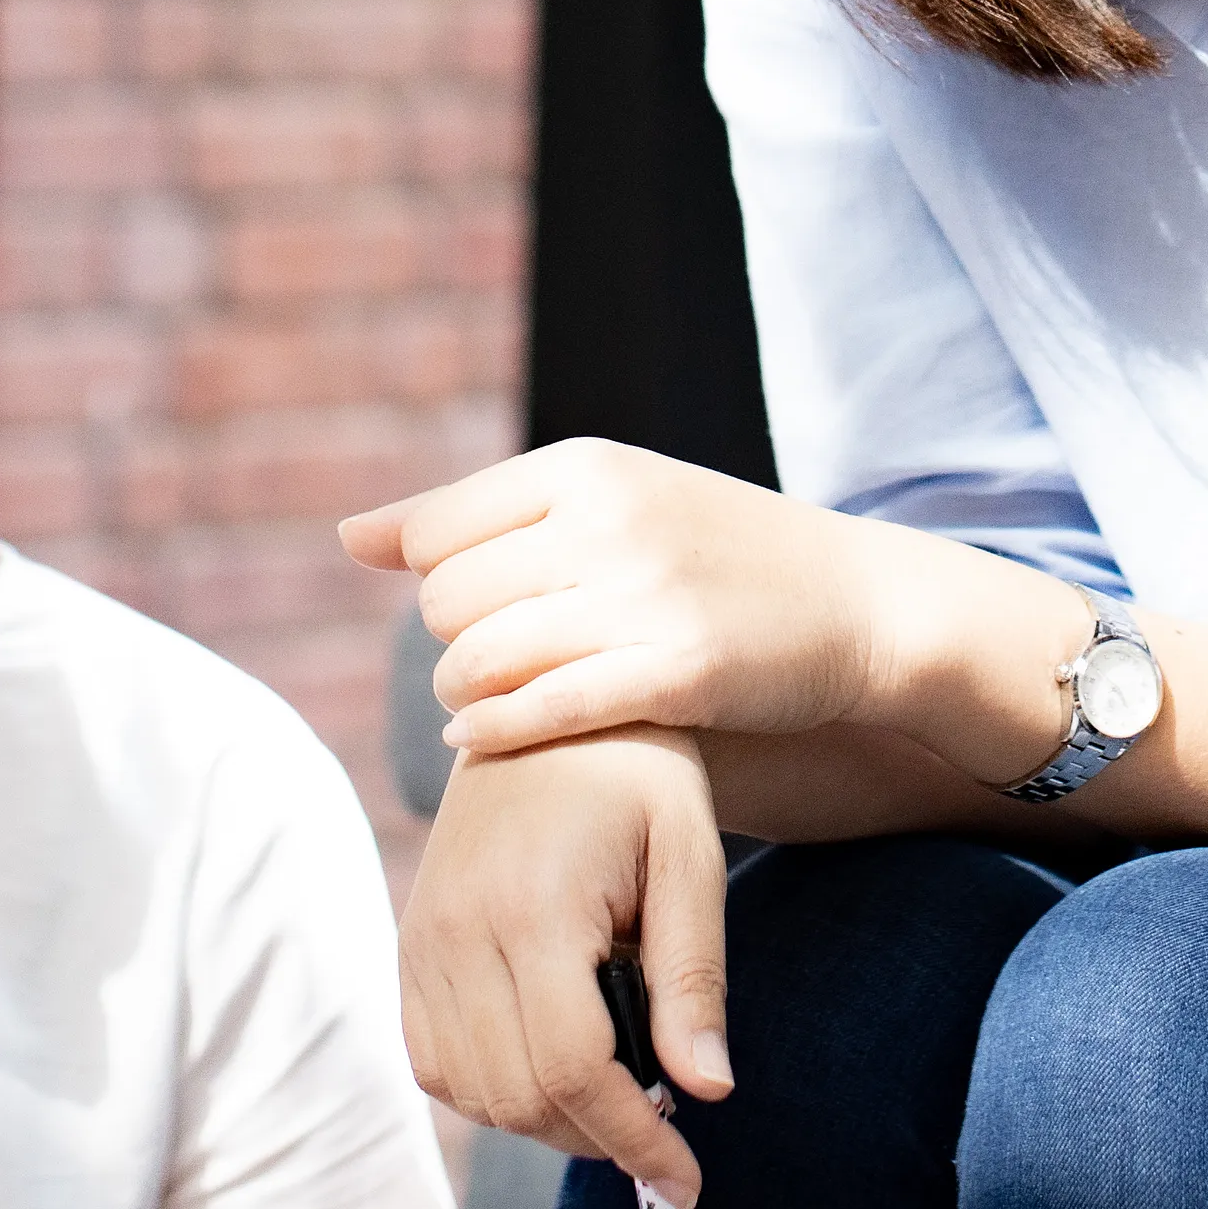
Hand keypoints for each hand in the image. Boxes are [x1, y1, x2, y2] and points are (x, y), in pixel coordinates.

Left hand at [343, 438, 1076, 766]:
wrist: (859, 603)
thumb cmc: (717, 556)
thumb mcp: (610, 501)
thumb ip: (481, 518)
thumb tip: (348, 539)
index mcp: (588, 465)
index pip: (437, 532)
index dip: (437, 585)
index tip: (479, 611)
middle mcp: (610, 517)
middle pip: (448, 601)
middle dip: (452, 645)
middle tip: (490, 666)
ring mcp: (645, 594)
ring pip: (479, 659)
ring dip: (463, 698)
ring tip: (482, 707)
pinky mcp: (677, 671)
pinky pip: (541, 710)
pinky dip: (495, 735)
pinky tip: (486, 743)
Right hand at [397, 728, 733, 1208]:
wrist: (546, 693)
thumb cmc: (636, 767)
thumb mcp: (690, 855)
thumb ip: (693, 976)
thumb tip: (708, 1089)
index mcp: (531, 906)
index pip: (572, 1068)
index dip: (634, 1138)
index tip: (687, 1177)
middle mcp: (457, 931)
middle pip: (519, 1094)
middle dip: (598, 1134)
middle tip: (663, 1126)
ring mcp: (422, 939)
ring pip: (472, 1090)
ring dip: (545, 1118)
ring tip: (615, 1084)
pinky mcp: (409, 943)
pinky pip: (434, 1060)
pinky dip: (490, 1087)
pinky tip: (551, 1059)